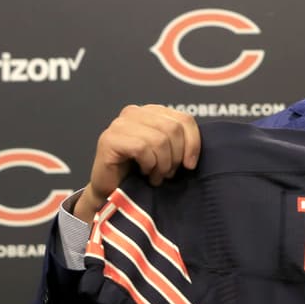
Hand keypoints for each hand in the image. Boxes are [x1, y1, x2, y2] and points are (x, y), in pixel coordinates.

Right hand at [73, 104, 200, 222]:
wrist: (113, 192)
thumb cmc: (141, 172)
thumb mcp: (167, 153)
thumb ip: (180, 141)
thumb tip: (194, 151)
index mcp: (151, 111)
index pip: (185, 118)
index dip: (193, 143)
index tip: (190, 165)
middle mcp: (134, 112)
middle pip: (173, 129)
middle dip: (175, 156)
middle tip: (167, 172)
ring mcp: (119, 124)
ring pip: (159, 139)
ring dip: (161, 164)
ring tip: (155, 175)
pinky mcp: (109, 139)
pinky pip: (142, 148)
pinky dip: (148, 165)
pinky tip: (143, 172)